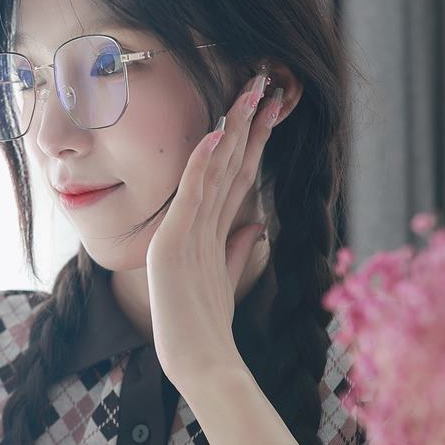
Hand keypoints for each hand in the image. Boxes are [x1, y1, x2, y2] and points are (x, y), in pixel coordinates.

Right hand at [145, 71, 283, 390]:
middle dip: (244, 121)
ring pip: (210, 170)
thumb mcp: (226, 284)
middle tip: (263, 81)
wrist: (197, 364)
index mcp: (204, 232)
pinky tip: (216, 135)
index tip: (269, 108)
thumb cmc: (205, 332)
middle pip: (223, 163)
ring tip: (248, 92)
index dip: (250, 140)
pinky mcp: (174, 246)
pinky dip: (203, 164)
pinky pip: (192, 197)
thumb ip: (237, 252)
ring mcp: (180, 233)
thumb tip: (257, 228)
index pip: (233, 176)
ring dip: (229, 129)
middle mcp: (189, 225)